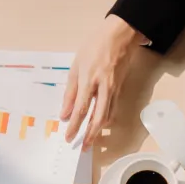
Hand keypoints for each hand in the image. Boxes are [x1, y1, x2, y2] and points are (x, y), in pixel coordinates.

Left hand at [61, 14, 146, 149]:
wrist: (120, 36)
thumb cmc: (94, 47)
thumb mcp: (76, 66)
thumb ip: (70, 91)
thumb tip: (64, 113)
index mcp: (89, 80)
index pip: (80, 109)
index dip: (74, 126)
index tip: (68, 137)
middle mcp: (103, 87)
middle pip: (97, 118)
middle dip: (90, 135)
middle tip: (83, 147)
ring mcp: (114, 88)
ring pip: (108, 115)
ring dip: (99, 130)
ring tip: (91, 140)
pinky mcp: (120, 88)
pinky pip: (113, 108)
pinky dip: (106, 119)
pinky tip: (100, 124)